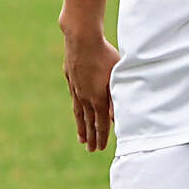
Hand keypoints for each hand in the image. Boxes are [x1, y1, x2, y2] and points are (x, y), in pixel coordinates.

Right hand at [63, 31, 118, 150]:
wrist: (82, 38)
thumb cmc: (105, 55)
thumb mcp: (117, 77)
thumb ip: (116, 98)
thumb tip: (115, 118)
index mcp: (98, 98)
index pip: (101, 123)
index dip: (101, 137)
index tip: (100, 148)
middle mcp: (85, 97)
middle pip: (89, 122)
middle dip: (91, 137)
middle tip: (91, 150)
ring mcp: (76, 88)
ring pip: (79, 113)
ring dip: (81, 127)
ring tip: (81, 140)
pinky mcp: (71, 79)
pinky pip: (74, 99)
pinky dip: (77, 110)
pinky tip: (77, 113)